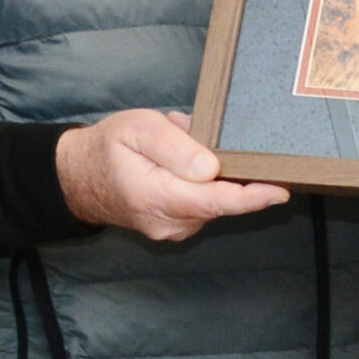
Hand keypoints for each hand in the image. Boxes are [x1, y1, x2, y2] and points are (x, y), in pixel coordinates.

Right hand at [54, 109, 289, 242]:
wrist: (76, 178)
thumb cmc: (107, 148)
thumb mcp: (137, 130)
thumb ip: (175, 147)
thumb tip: (210, 168)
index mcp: (157, 197)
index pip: (216, 201)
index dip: (253, 197)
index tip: (281, 190)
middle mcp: (168, 222)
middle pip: (220, 201)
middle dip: (229, 170)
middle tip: (207, 138)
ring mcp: (173, 229)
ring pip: (212, 201)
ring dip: (210, 174)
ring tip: (181, 145)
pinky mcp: (176, 227)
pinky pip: (202, 204)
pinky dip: (201, 182)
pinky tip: (181, 163)